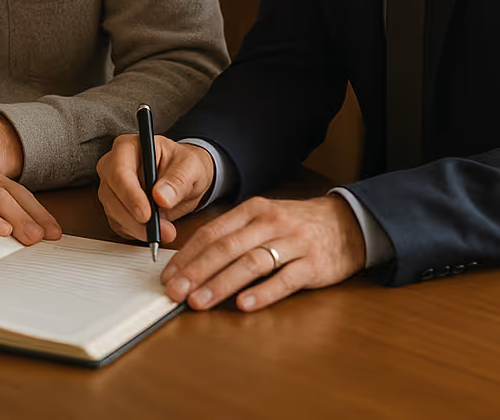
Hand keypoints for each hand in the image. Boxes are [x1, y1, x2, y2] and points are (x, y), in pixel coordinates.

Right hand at [97, 134, 214, 243]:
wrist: (185, 177)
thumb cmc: (184, 166)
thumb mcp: (190, 168)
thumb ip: (177, 180)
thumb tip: (161, 197)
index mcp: (127, 146)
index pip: (119, 172)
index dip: (131, 196)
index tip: (147, 215)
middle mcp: (112, 165)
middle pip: (111, 195)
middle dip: (135, 218)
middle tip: (164, 230)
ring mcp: (111, 186)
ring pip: (113, 212)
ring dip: (138, 228)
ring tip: (166, 231)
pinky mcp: (114, 206)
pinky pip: (118, 223)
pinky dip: (135, 232)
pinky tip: (153, 231)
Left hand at [160, 194, 365, 311]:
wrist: (346, 223)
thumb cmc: (295, 225)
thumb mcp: (263, 219)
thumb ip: (233, 235)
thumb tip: (193, 260)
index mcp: (252, 211)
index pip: (212, 233)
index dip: (187, 255)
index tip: (168, 275)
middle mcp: (269, 223)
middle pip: (226, 248)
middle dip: (196, 271)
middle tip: (175, 291)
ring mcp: (292, 243)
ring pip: (250, 263)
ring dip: (221, 284)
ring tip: (199, 302)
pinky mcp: (313, 265)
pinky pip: (284, 280)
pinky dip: (262, 293)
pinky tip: (243, 305)